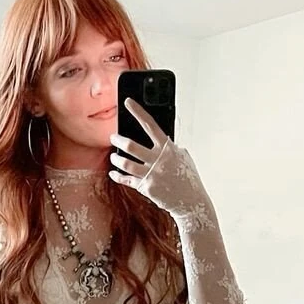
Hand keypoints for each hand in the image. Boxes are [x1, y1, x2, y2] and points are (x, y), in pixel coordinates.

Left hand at [108, 100, 212, 223]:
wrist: (191, 202)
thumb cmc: (188, 178)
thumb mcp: (183, 157)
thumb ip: (169, 147)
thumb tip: (159, 139)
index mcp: (168, 148)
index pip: (150, 124)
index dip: (138, 111)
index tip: (127, 102)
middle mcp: (158, 160)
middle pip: (132, 146)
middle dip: (119, 140)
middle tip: (113, 137)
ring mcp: (151, 175)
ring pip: (126, 164)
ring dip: (116, 159)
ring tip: (114, 156)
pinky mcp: (146, 188)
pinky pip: (127, 180)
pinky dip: (118, 176)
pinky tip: (113, 173)